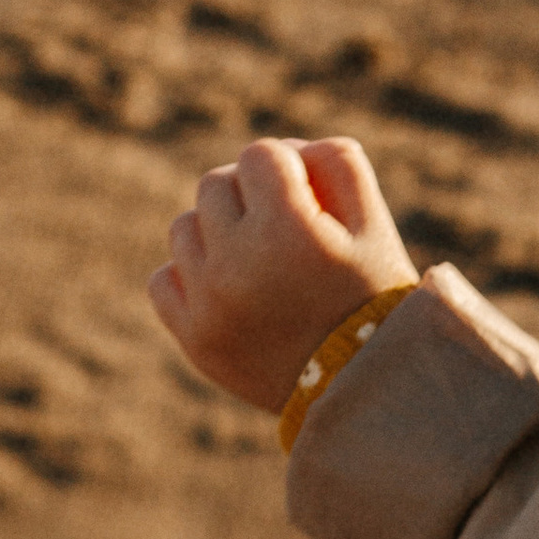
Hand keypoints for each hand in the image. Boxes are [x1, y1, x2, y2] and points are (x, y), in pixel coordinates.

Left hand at [148, 136, 419, 412]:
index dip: (287, 167)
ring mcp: (207, 304)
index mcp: (286, 229)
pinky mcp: (192, 338)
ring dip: (216, 229)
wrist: (359, 388)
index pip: (259, 155)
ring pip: (184, 226)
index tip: (307, 195)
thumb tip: (286, 150)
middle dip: (249, 193)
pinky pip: (164, 278)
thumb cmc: (371, 295)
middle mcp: (236, 263)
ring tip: (255, 255)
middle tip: (282, 222)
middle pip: (215, 184)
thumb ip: (337, 162)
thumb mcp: (374, 222)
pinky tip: (228, 284)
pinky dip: (189, 273)